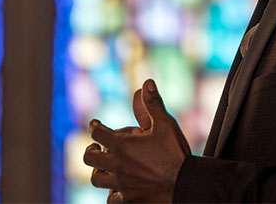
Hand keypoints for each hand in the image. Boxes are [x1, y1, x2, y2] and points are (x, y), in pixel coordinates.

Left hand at [83, 79, 191, 202]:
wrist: (186, 184)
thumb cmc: (175, 153)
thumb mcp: (166, 124)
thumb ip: (153, 104)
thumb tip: (146, 83)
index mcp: (122, 145)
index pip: (97, 132)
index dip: (95, 126)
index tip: (95, 124)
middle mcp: (117, 165)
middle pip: (89, 157)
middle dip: (91, 149)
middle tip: (97, 146)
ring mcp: (121, 184)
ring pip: (96, 178)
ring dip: (99, 170)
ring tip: (106, 166)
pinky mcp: (128, 199)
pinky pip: (111, 198)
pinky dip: (112, 192)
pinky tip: (119, 186)